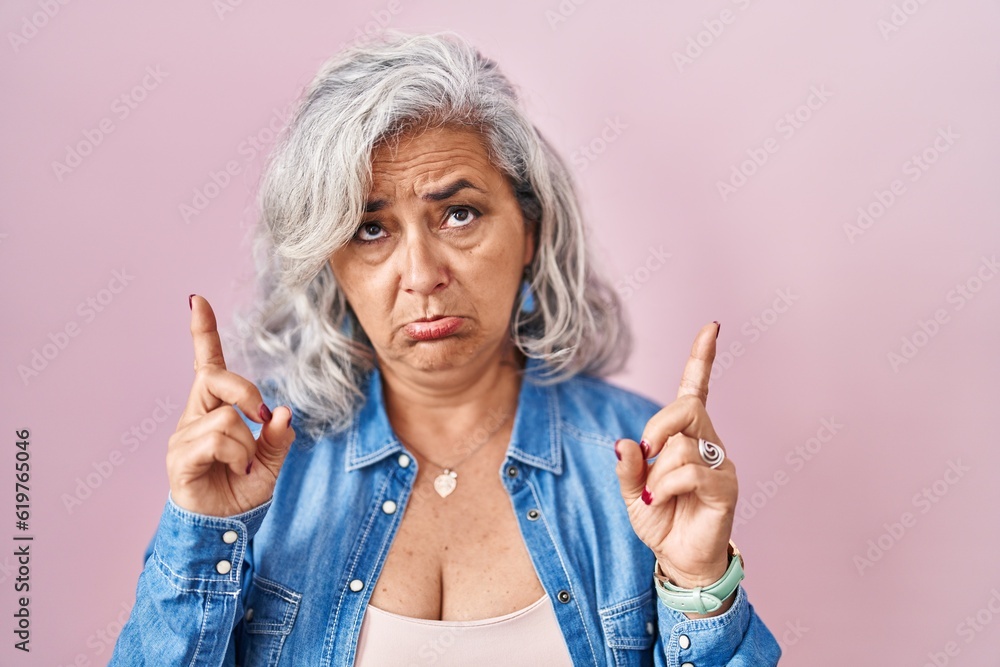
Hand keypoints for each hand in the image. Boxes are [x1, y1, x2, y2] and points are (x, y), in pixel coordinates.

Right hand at [166, 295, 295, 516]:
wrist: (223, 530)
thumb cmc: (241, 491)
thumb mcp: (271, 462)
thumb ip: (278, 437)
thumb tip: (282, 411)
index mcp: (214, 410)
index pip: (207, 364)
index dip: (203, 332)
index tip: (196, 300)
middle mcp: (194, 417)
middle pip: (216, 378)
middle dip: (246, 392)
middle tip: (261, 417)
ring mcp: (184, 437)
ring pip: (226, 418)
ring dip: (246, 444)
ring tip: (242, 466)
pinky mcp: (180, 458)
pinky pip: (217, 440)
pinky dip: (237, 456)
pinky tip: (234, 471)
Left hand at [614, 322, 737, 608]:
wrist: (679, 559)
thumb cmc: (660, 520)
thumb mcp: (630, 492)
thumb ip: (626, 467)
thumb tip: (624, 442)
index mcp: (685, 436)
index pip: (697, 389)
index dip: (703, 358)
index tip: (712, 326)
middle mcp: (707, 442)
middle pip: (687, 406)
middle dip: (658, 425)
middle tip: (646, 452)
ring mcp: (720, 463)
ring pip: (681, 444)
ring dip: (656, 473)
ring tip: (654, 495)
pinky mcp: (725, 486)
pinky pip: (690, 470)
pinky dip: (664, 485)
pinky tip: (659, 500)